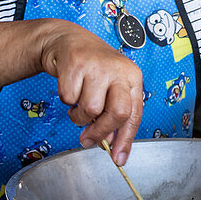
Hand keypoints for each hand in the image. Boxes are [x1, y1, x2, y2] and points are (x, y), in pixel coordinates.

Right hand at [37, 20, 143, 164]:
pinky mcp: (75, 64)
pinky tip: (70, 87)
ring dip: (78, 115)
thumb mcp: (110, 88)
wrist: (68, 40)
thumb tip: (110, 146)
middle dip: (101, 131)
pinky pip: (68, 98)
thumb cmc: (93, 69)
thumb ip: (113, 115)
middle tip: (88, 138)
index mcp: (132, 78)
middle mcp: (119, 70)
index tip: (118, 159)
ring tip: (78, 104)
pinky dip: (66, 99)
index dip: (126, 140)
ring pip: (90, 109)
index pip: (134, 114)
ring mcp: (97, 66)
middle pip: (118, 112)